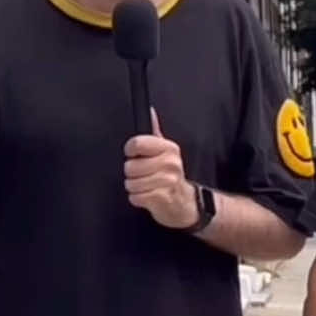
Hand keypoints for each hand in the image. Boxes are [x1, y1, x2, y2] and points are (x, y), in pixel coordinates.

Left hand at [124, 109, 197, 228]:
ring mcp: (167, 181)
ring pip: (131, 183)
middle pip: (130, 166)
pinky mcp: (161, 198)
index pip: (136, 143)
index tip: (137, 156)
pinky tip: (148, 197)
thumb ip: (155, 132)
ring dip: (135, 188)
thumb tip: (150, 111)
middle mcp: (170, 163)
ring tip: (148, 187)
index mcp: (169, 148)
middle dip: (133, 174)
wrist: (185, 203)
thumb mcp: (166, 152)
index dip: (131, 152)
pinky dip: (138, 199)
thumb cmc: (170, 177)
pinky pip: (135, 197)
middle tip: (145, 176)